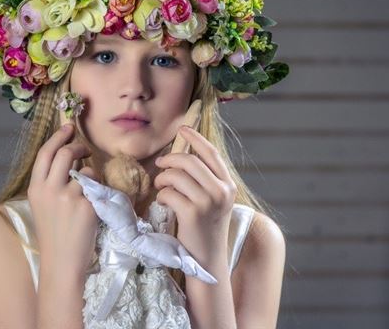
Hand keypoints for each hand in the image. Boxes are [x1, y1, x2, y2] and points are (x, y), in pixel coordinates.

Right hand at [28, 123, 99, 274]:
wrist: (62, 261)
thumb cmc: (54, 233)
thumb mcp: (43, 205)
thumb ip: (51, 182)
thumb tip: (69, 156)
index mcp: (35, 188)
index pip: (45, 153)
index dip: (58, 137)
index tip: (68, 128)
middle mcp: (49, 190)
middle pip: (65, 153)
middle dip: (78, 147)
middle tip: (85, 150)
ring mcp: (68, 197)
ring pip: (86, 170)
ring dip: (92, 174)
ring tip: (89, 191)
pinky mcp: (87, 206)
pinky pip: (98, 186)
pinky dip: (99, 190)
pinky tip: (94, 204)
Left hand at [153, 125, 236, 266]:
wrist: (208, 259)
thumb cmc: (205, 227)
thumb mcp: (213, 200)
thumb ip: (205, 180)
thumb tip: (183, 155)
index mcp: (228, 185)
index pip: (212, 153)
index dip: (196, 138)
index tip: (182, 129)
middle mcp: (221, 191)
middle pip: (190, 161)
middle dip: (170, 159)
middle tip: (160, 165)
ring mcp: (208, 202)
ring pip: (177, 175)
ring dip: (163, 178)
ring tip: (160, 187)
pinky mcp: (192, 213)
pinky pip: (169, 192)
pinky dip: (161, 195)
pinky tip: (163, 202)